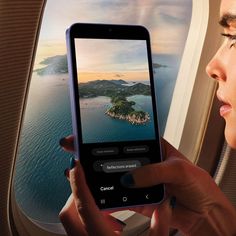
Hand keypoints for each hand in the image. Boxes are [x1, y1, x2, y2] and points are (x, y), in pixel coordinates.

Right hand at [59, 136, 235, 234]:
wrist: (205, 214)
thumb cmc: (199, 186)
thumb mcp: (180, 170)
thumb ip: (155, 172)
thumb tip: (131, 177)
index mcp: (154, 148)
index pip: (127, 137)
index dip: (108, 133)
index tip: (88, 133)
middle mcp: (143, 163)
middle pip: (115, 155)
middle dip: (94, 153)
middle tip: (75, 151)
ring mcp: (139, 180)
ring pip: (114, 175)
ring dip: (97, 175)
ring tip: (80, 172)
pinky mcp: (137, 198)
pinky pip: (119, 197)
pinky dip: (107, 196)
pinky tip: (96, 193)